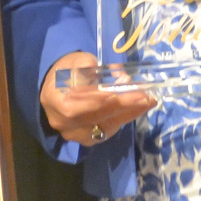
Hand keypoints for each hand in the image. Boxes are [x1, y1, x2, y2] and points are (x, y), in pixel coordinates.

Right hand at [39, 55, 157, 147]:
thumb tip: (119, 75)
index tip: (115, 94)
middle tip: (144, 95)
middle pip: (94, 118)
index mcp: (53, 101)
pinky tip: (139, 106)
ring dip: (129, 112)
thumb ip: (94, 67)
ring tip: (148, 100)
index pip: (73, 108)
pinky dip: (125, 117)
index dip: (94, 103)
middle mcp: (62, 123)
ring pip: (105, 126)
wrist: (58, 90)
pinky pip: (109, 129)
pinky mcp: (88, 138)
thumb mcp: (76, 61)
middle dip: (121, 106)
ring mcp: (75, 134)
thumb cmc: (66, 72)